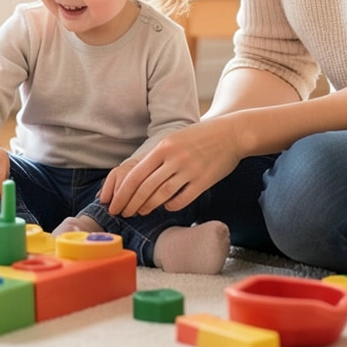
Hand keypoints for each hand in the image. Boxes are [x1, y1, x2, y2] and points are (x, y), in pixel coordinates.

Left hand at [100, 118, 241, 216]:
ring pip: (161, 194)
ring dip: (148, 206)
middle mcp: (174, 157)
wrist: (232, 133)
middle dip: (130, 203)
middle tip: (121, 213)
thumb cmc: (199, 137)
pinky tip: (166, 207)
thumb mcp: (174, 138)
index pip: (135, 174)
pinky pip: (183, 199)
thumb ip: (157, 156)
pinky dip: (171, 206)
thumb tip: (136, 178)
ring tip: (140, 212)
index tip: (114, 203)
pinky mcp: (204, 180)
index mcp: (163, 146)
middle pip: (145, 187)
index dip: (122, 193)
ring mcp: (190, 169)